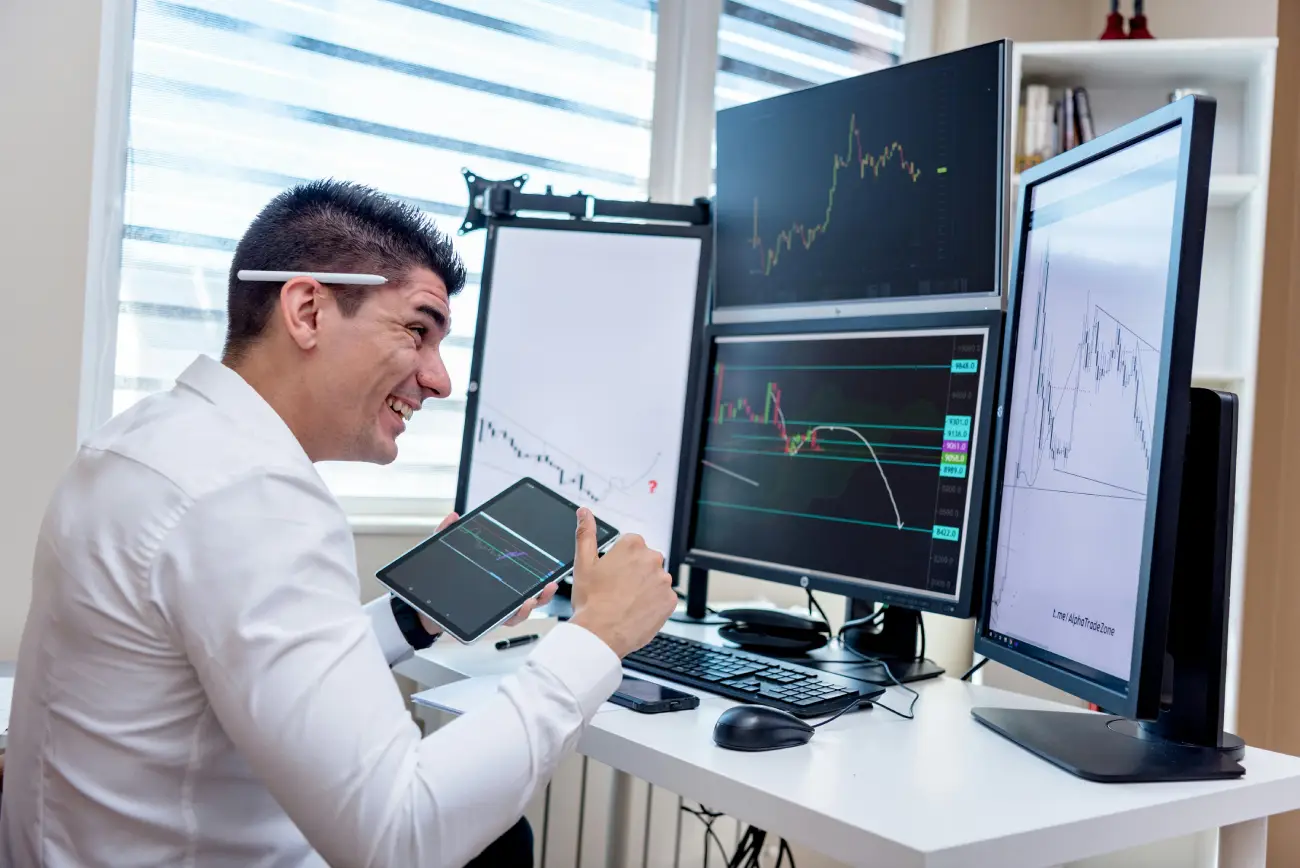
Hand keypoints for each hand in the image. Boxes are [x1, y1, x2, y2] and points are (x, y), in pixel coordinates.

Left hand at [416, 512, 558, 634]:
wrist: (418, 607)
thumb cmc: (433, 582)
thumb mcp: (441, 554)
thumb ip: (446, 534)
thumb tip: (453, 516)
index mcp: (493, 578)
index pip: (519, 574)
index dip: (537, 572)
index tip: (550, 565)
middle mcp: (497, 596)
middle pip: (528, 595)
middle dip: (544, 592)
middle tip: (551, 584)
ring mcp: (492, 610)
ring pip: (520, 611)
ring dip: (531, 605)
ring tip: (533, 598)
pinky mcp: (484, 621)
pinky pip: (504, 621)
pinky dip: (515, 615)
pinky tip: (519, 607)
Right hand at [569, 507, 675, 657]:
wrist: (601, 634)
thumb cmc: (591, 601)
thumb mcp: (583, 563)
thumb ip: (586, 533)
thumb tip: (584, 512)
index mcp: (632, 545)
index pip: (631, 546)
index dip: (619, 562)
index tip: (612, 575)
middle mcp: (652, 558)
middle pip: (645, 561)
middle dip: (634, 573)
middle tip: (617, 590)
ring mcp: (664, 580)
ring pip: (655, 580)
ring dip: (645, 588)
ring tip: (626, 603)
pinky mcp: (671, 600)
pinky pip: (664, 598)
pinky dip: (653, 603)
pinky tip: (637, 611)